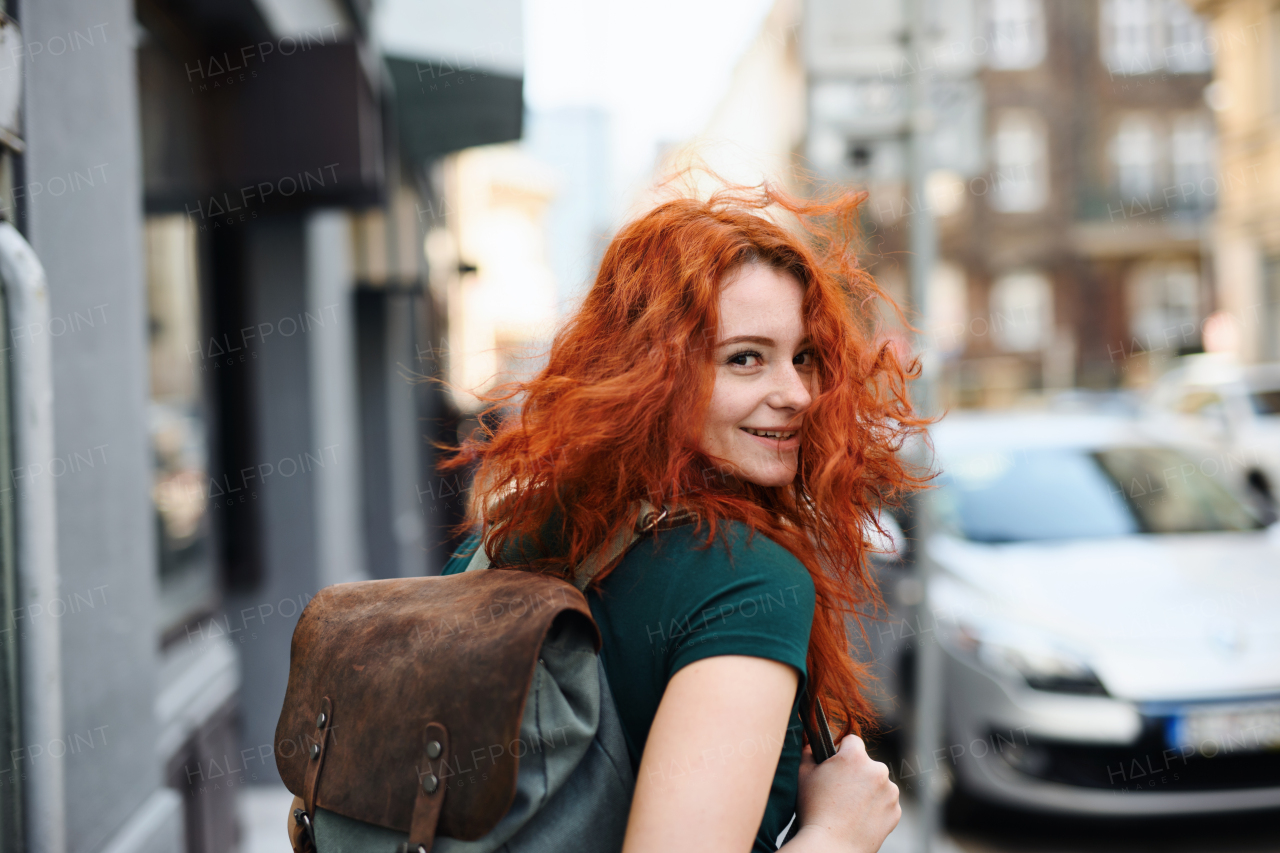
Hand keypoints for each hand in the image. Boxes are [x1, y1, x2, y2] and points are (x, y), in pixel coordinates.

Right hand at [793, 734, 899, 852]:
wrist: (831, 846)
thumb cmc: (814, 810)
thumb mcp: (803, 775)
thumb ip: (809, 752)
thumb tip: (812, 744)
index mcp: (855, 757)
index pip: (852, 741)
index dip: (841, 751)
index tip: (835, 765)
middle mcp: (878, 770)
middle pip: (866, 764)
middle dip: (855, 773)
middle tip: (839, 792)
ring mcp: (890, 792)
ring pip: (877, 784)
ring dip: (867, 790)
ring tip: (849, 808)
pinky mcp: (895, 811)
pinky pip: (885, 803)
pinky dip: (875, 808)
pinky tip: (859, 818)